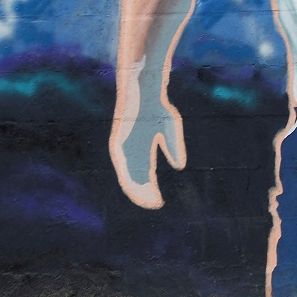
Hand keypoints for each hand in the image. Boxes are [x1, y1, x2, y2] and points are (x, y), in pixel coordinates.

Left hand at [108, 71, 185, 208]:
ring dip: (135, 189)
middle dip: (145, 193)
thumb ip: (173, 148)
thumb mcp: (170, 131)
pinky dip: (128, 176)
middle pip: (136, 178)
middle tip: (154, 205)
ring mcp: (123, 149)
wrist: (143, 92)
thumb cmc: (156, 108)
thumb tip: (179, 167)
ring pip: (127, 174)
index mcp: (141, 152)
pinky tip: (135, 185)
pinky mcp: (117, 142)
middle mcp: (130, 153)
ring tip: (146, 201)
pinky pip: (121, 164)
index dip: (151, 189)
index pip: (145, 176)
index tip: (159, 202)